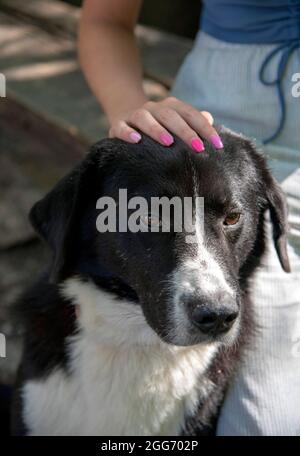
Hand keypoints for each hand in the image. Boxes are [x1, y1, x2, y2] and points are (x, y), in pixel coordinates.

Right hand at [108, 97, 222, 151]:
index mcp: (171, 107)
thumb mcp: (177, 125)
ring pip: (145, 118)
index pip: (191, 114)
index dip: (205, 128)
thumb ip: (194, 122)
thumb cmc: (159, 129)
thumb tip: (210, 118)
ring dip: (157, 129)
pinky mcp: (117, 125)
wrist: (125, 119)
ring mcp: (135, 116)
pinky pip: (121, 127)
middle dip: (185, 131)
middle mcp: (153, 108)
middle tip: (198, 147)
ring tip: (168, 142)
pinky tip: (136, 140)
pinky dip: (127, 133)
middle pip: (170, 115)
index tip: (217, 145)